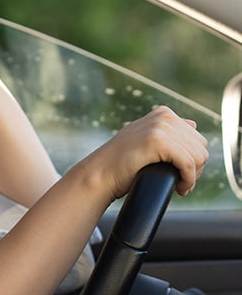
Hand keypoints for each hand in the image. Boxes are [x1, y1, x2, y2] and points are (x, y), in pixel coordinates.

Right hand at [80, 106, 207, 200]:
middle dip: (196, 169)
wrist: (101, 173)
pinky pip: (189, 164)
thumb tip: (192, 123)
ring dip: (193, 177)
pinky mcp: (158, 141)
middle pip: (201, 148)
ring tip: (180, 185)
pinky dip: (188, 180)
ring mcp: (160, 126)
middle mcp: (163, 116)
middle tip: (181, 182)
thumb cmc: (122, 163)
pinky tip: (179, 188)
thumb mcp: (146, 139)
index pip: (198, 140)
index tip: (181, 174)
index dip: (194, 161)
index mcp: (163, 114)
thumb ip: (168, 130)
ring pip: (198, 157)